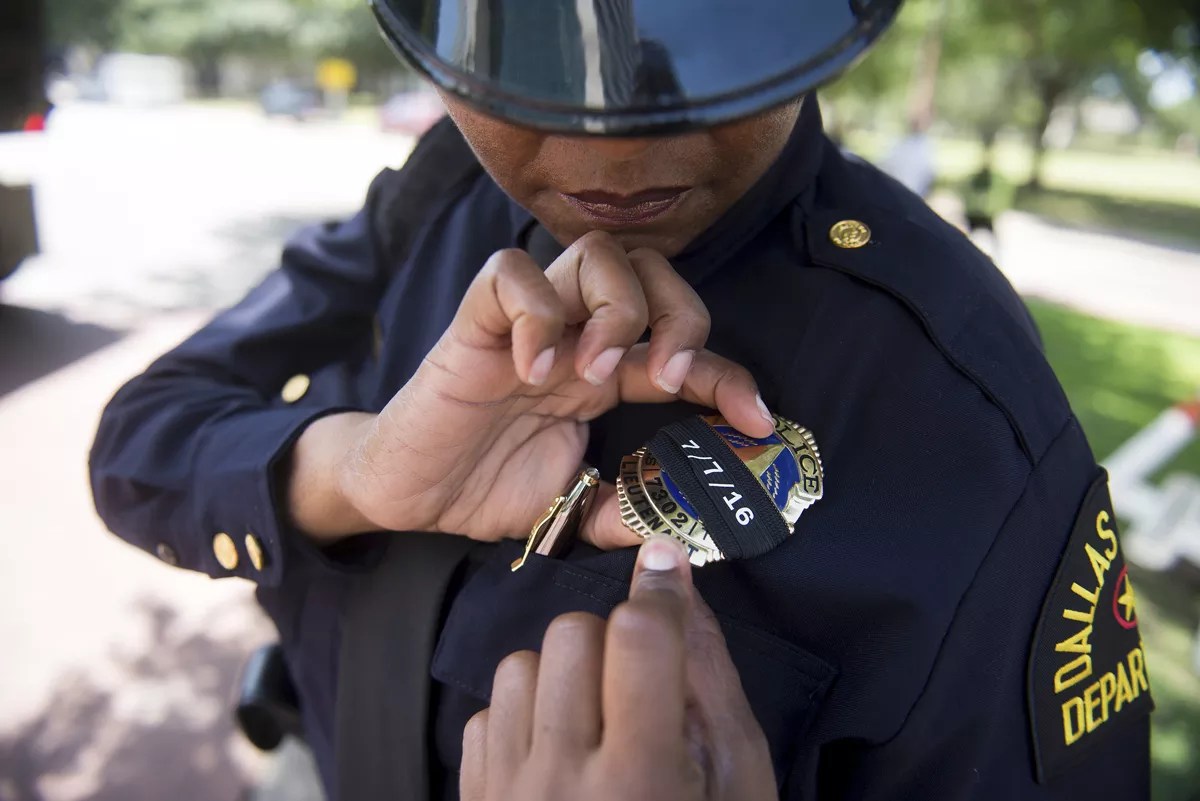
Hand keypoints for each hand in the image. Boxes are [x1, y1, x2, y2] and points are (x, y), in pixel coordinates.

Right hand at [290, 230, 773, 546]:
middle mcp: (576, 334)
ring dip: (614, 309)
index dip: (728, 375)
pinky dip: (536, 313)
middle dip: (680, 316)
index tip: (758, 422)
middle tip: (665, 381)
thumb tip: (682, 534)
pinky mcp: (474, 323)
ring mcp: (527, 324)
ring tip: (594, 373)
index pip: (684, 345)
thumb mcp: (572, 508)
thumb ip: (624, 511)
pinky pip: (511, 274)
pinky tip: (536, 369)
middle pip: (652, 268)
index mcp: (604, 371)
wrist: (406, 493)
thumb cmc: (484, 486)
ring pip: (595, 253)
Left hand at [460, 535, 777, 800]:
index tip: (668, 564)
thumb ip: (713, 686)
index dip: (658, 590)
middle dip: (613, 644)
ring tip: (594, 726)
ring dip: (562, 677)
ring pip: (520, 664)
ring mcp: (507, 794)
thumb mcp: (738, 787)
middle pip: (571, 635)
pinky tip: (555, 757)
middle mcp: (563, 781)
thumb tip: (682, 588)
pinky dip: (521, 717)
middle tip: (639, 691)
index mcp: (644, 779)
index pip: (638, 639)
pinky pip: (484, 712)